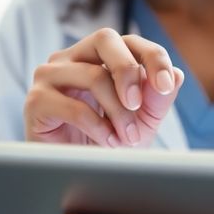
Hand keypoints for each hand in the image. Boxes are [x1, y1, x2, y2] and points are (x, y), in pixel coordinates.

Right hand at [24, 28, 184, 146]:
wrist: (75, 174)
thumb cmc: (110, 141)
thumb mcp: (143, 121)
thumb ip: (158, 98)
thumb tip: (176, 74)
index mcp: (101, 56)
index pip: (130, 41)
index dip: (153, 58)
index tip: (166, 85)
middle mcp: (74, 57)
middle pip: (105, 39)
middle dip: (129, 71)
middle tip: (139, 106)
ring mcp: (51, 75)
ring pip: (93, 75)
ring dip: (117, 111)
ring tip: (126, 137)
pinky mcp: (36, 100)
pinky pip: (74, 106)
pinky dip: (98, 127)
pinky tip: (108, 141)